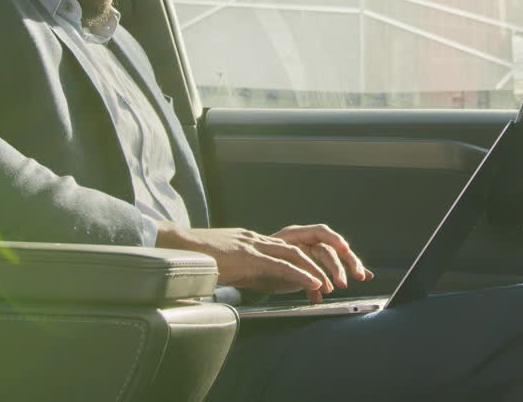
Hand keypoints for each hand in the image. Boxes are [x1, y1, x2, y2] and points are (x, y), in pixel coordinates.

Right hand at [154, 221, 371, 302]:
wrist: (173, 248)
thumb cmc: (194, 260)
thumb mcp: (226, 266)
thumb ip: (241, 270)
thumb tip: (248, 282)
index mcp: (254, 241)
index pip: (292, 246)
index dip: (315, 256)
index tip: (333, 268)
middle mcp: (258, 239)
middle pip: (303, 244)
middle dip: (329, 257)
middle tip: (349, 271)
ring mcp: (253, 244)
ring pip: (296, 254)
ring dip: (318, 269)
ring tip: (335, 283)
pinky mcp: (248, 256)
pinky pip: (280, 265)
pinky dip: (300, 274)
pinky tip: (314, 283)